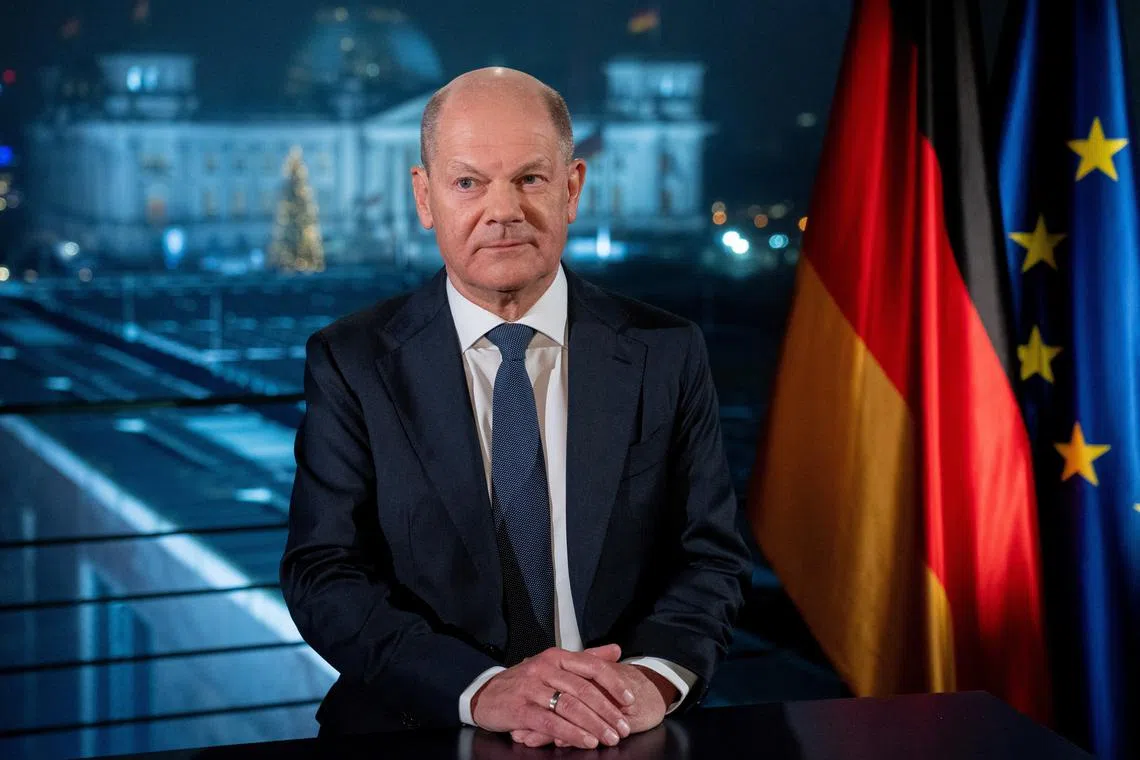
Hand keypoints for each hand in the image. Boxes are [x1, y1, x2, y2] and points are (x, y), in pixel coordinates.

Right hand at [510, 661, 673, 747]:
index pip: (591, 666)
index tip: (630, 700)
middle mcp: (545, 668)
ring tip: (609, 738)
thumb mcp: (554, 665)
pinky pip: (550, 723)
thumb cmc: (526, 682)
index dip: (613, 683)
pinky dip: (571, 733)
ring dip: (594, 724)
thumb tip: (616, 650)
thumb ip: (586, 659)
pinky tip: (586, 741)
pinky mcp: (520, 709)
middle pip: (583, 690)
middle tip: (624, 727)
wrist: (486, 694)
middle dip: (607, 711)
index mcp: (556, 656)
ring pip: (569, 707)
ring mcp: (531, 688)